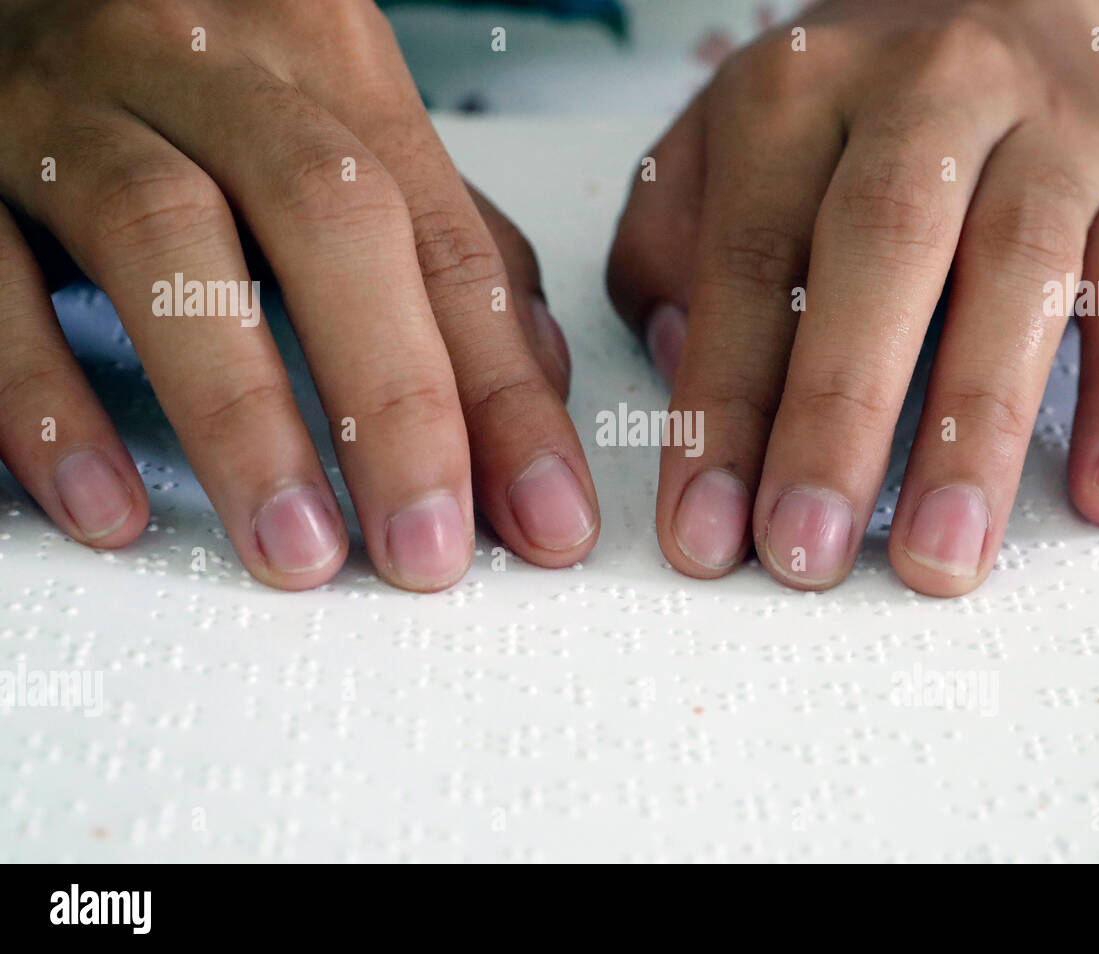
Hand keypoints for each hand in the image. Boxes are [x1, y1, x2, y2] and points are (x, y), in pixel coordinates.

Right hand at [0, 0, 597, 590]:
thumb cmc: (204, 75)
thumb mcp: (342, 133)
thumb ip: (442, 244)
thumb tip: (535, 376)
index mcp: (337, 69)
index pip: (447, 246)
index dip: (506, 396)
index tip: (546, 517)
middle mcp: (216, 66)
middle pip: (330, 221)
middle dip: (394, 403)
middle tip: (425, 548)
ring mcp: (76, 100)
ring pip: (168, 237)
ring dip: (241, 415)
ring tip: (294, 546)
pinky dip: (48, 399)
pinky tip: (107, 502)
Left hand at [607, 0, 1098, 594]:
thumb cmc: (837, 114)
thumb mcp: (717, 148)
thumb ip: (672, 252)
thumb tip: (687, 373)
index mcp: (798, 94)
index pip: (748, 260)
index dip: (722, 407)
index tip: (705, 531)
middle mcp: (928, 94)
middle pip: (885, 252)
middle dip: (842, 419)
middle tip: (809, 552)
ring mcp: (1049, 132)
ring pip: (1022, 273)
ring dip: (978, 430)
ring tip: (941, 556)